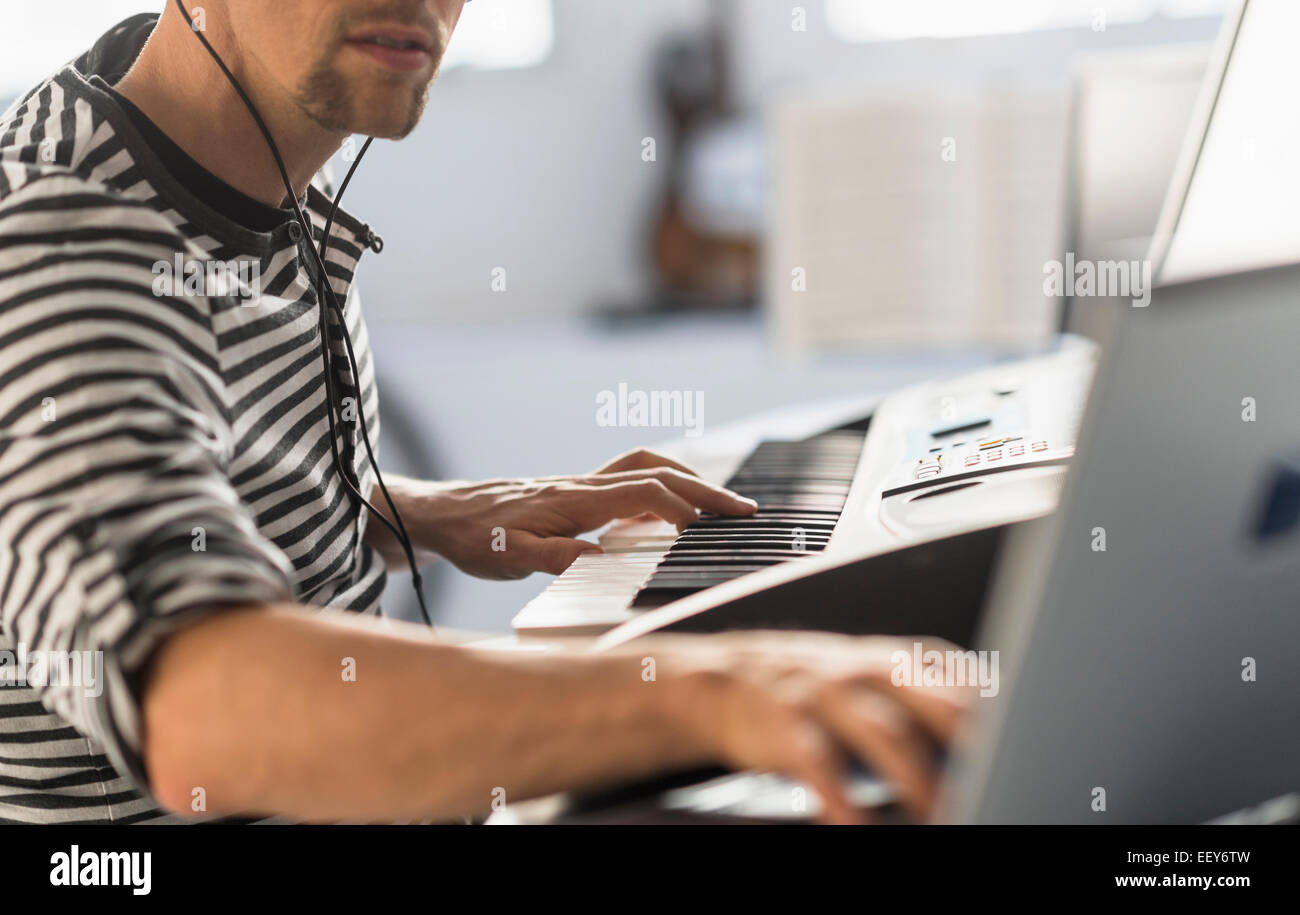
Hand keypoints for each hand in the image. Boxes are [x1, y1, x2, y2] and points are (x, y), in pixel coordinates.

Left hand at [416, 448, 756, 578]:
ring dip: (685, 479)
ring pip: (644, 467)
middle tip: (742, 510)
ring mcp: (580, 485)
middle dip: (704, 489)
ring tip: (716, 503)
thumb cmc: (473, 536)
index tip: (719, 527)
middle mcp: (584, 485)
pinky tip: (665, 510)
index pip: (646, 494)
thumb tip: (601, 558)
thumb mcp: (506, 556)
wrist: (441, 513)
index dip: (686, 508)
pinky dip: (657, 485)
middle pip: (657, 472)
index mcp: (575, 500)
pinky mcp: (574, 491)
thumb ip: (552, 557)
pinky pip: (626, 479)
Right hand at [653, 632, 974, 823]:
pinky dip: (842, 799)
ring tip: (943, 814)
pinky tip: (858, 825)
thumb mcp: (871, 680)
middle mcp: (865, 670)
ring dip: (918, 778)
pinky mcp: (786, 725)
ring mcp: (825, 694)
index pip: (963, 679)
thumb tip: (995, 736)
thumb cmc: (811, 689)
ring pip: (885, 732)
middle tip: (1004, 773)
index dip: (999, 710)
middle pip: (934, 702)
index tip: (1031, 740)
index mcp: (897, 660)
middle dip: (973, 741)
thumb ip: (927, 700)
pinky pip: (820, 764)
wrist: (719, 681)